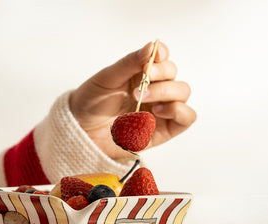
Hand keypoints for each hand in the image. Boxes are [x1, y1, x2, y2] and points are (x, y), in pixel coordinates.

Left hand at [69, 41, 195, 159]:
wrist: (82, 132)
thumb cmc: (91, 104)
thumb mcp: (107, 79)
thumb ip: (129, 64)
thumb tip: (152, 46)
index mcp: (141, 75)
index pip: (163, 59)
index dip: (163, 55)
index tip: (154, 57)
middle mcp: (154, 91)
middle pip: (175, 76)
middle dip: (161, 77)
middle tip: (139, 84)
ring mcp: (159, 110)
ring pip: (182, 94)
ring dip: (167, 92)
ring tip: (142, 98)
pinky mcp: (162, 131)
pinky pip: (185, 119)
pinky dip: (178, 111)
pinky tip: (157, 111)